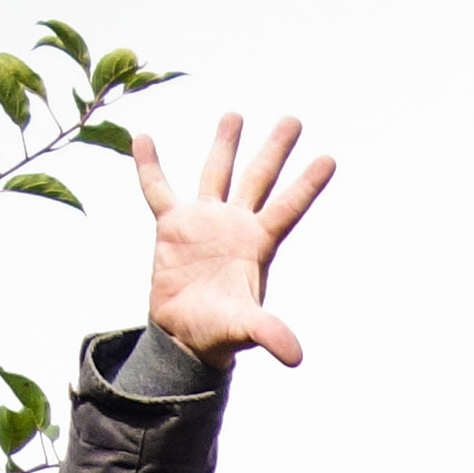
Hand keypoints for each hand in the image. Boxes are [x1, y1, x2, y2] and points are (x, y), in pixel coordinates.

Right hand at [135, 111, 335, 367]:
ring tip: (235, 114)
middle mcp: (235, 226)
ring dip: (224, 144)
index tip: (329, 158)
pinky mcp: (172, 226)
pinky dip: (149, 166)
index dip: (307, 185)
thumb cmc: (219, 332)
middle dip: (275, 150)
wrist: (185, 336)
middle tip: (294, 119)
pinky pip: (158, 189)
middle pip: (259, 179)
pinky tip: (143, 138)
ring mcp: (204, 221)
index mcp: (258, 245)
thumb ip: (269, 334)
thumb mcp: (245, 330)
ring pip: (216, 174)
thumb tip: (296, 357)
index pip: (287, 208)